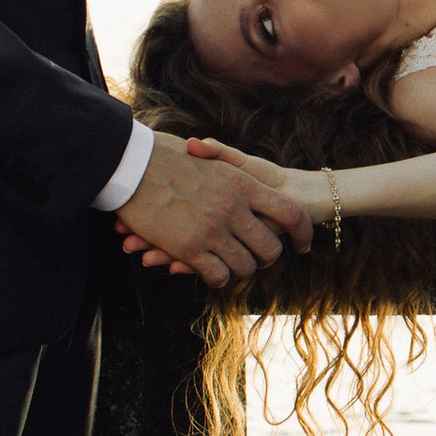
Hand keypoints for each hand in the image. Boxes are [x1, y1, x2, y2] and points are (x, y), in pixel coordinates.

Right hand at [114, 137, 313, 286]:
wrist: (132, 164)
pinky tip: (208, 270)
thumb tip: (246, 183)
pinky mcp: (190, 248)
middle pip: (269, 250)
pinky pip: (218, 276)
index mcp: (243, 184)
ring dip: (238, 270)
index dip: (302, 233)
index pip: (291, 214)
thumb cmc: (167, 158)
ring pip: (244, 268)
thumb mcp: (211, 158)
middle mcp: (233, 209)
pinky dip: (215, 277)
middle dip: (264, 259)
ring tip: (229, 265)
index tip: (303, 245)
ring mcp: (213, 230)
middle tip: (256, 260)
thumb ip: (234, 171)